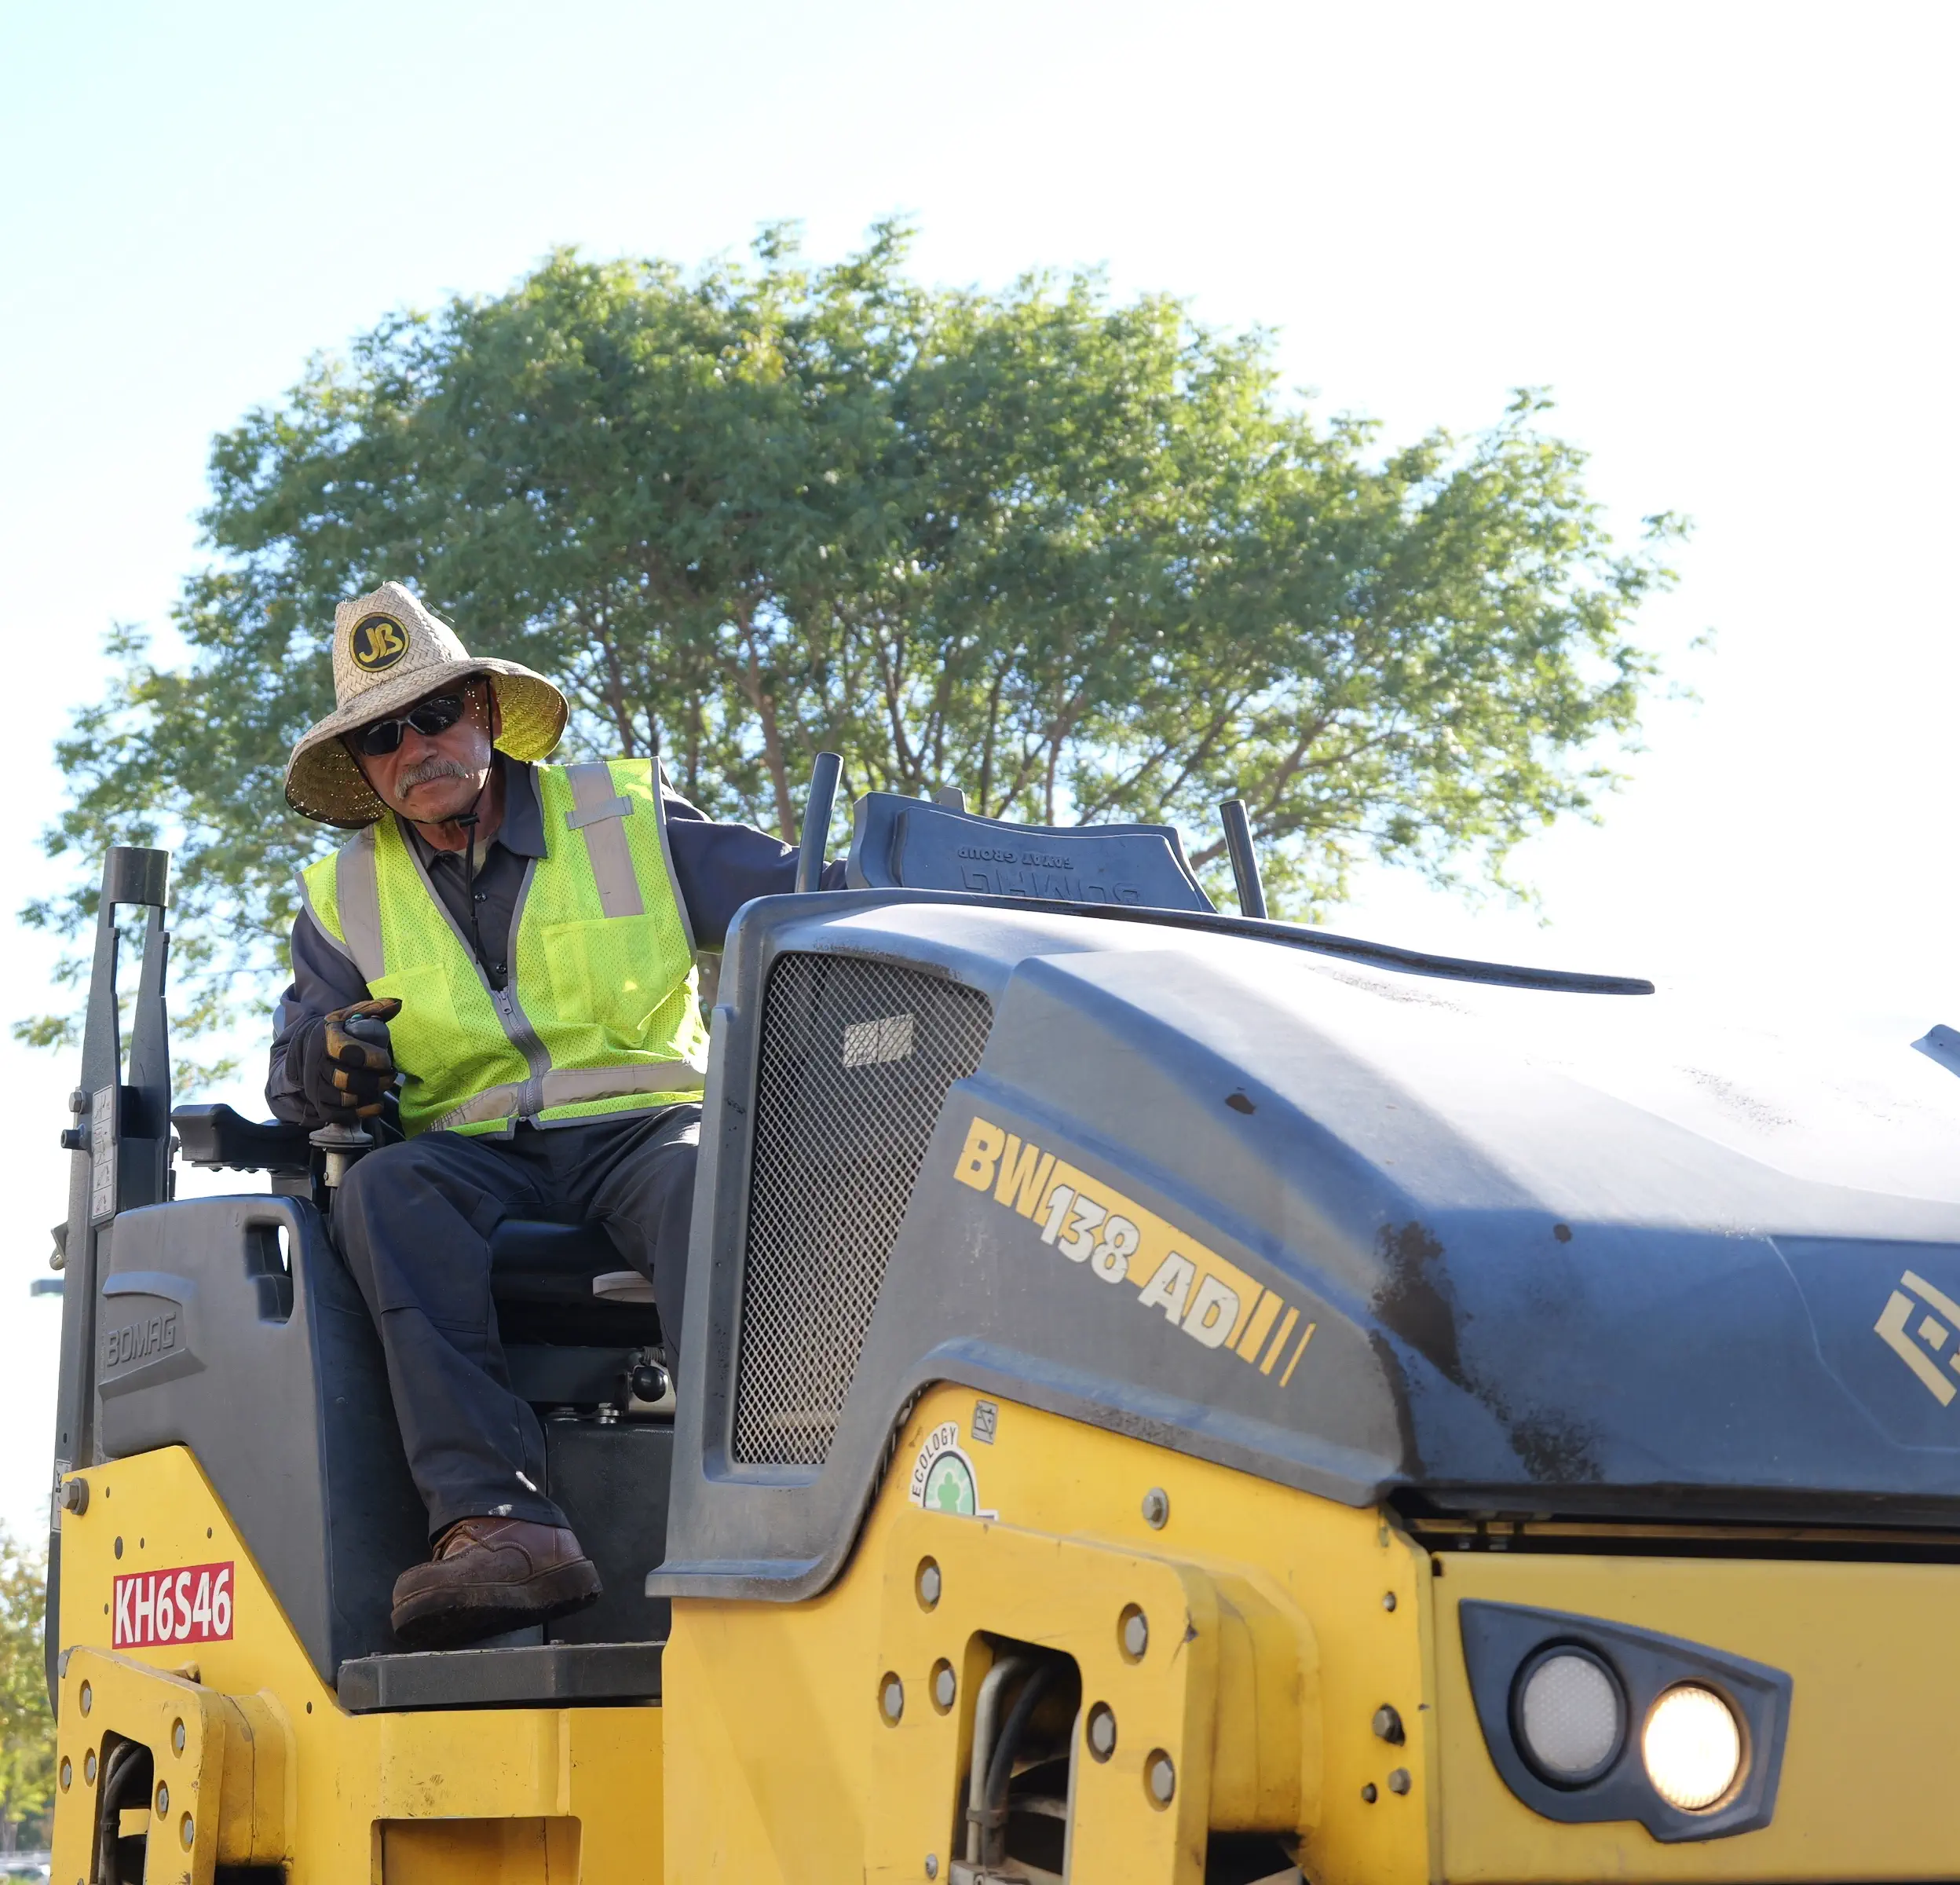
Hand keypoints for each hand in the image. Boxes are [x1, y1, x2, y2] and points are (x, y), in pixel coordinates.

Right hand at [304, 998, 401, 1120]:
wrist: (307, 1049)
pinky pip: (338, 1115)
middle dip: (373, 1081)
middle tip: (390, 1076)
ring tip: (382, 1087)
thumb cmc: (338, 1032)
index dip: (371, 1058)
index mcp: (326, 1039)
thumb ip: (374, 1008)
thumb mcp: (351, 1015)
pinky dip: (359, 1113)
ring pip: (342, 1099)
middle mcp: (317, 1064)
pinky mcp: (319, 1104)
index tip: (386, 1060)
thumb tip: (397, 1004)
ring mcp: (316, 1086)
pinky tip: (375, 1105)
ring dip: (368, 1096)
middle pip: (345, 1080)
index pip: (346, 1051)